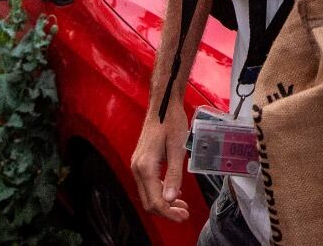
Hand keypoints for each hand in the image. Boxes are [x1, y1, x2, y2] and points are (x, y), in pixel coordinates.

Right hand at [130, 108, 190, 222]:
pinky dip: (160, 192)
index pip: (155, 201)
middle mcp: (137, 168)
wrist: (162, 105)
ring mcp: (137, 165)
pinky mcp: (141, 162)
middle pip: (148, 201)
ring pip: (147, 194)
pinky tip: (173, 192)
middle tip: (184, 214)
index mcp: (145, 167)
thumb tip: (170, 199)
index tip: (183, 216)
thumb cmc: (171, 122)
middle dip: (166, 211)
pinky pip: (148, 184)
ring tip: (181, 206)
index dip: (169, 213)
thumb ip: (174, 175)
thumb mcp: (177, 149)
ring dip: (164, 203)